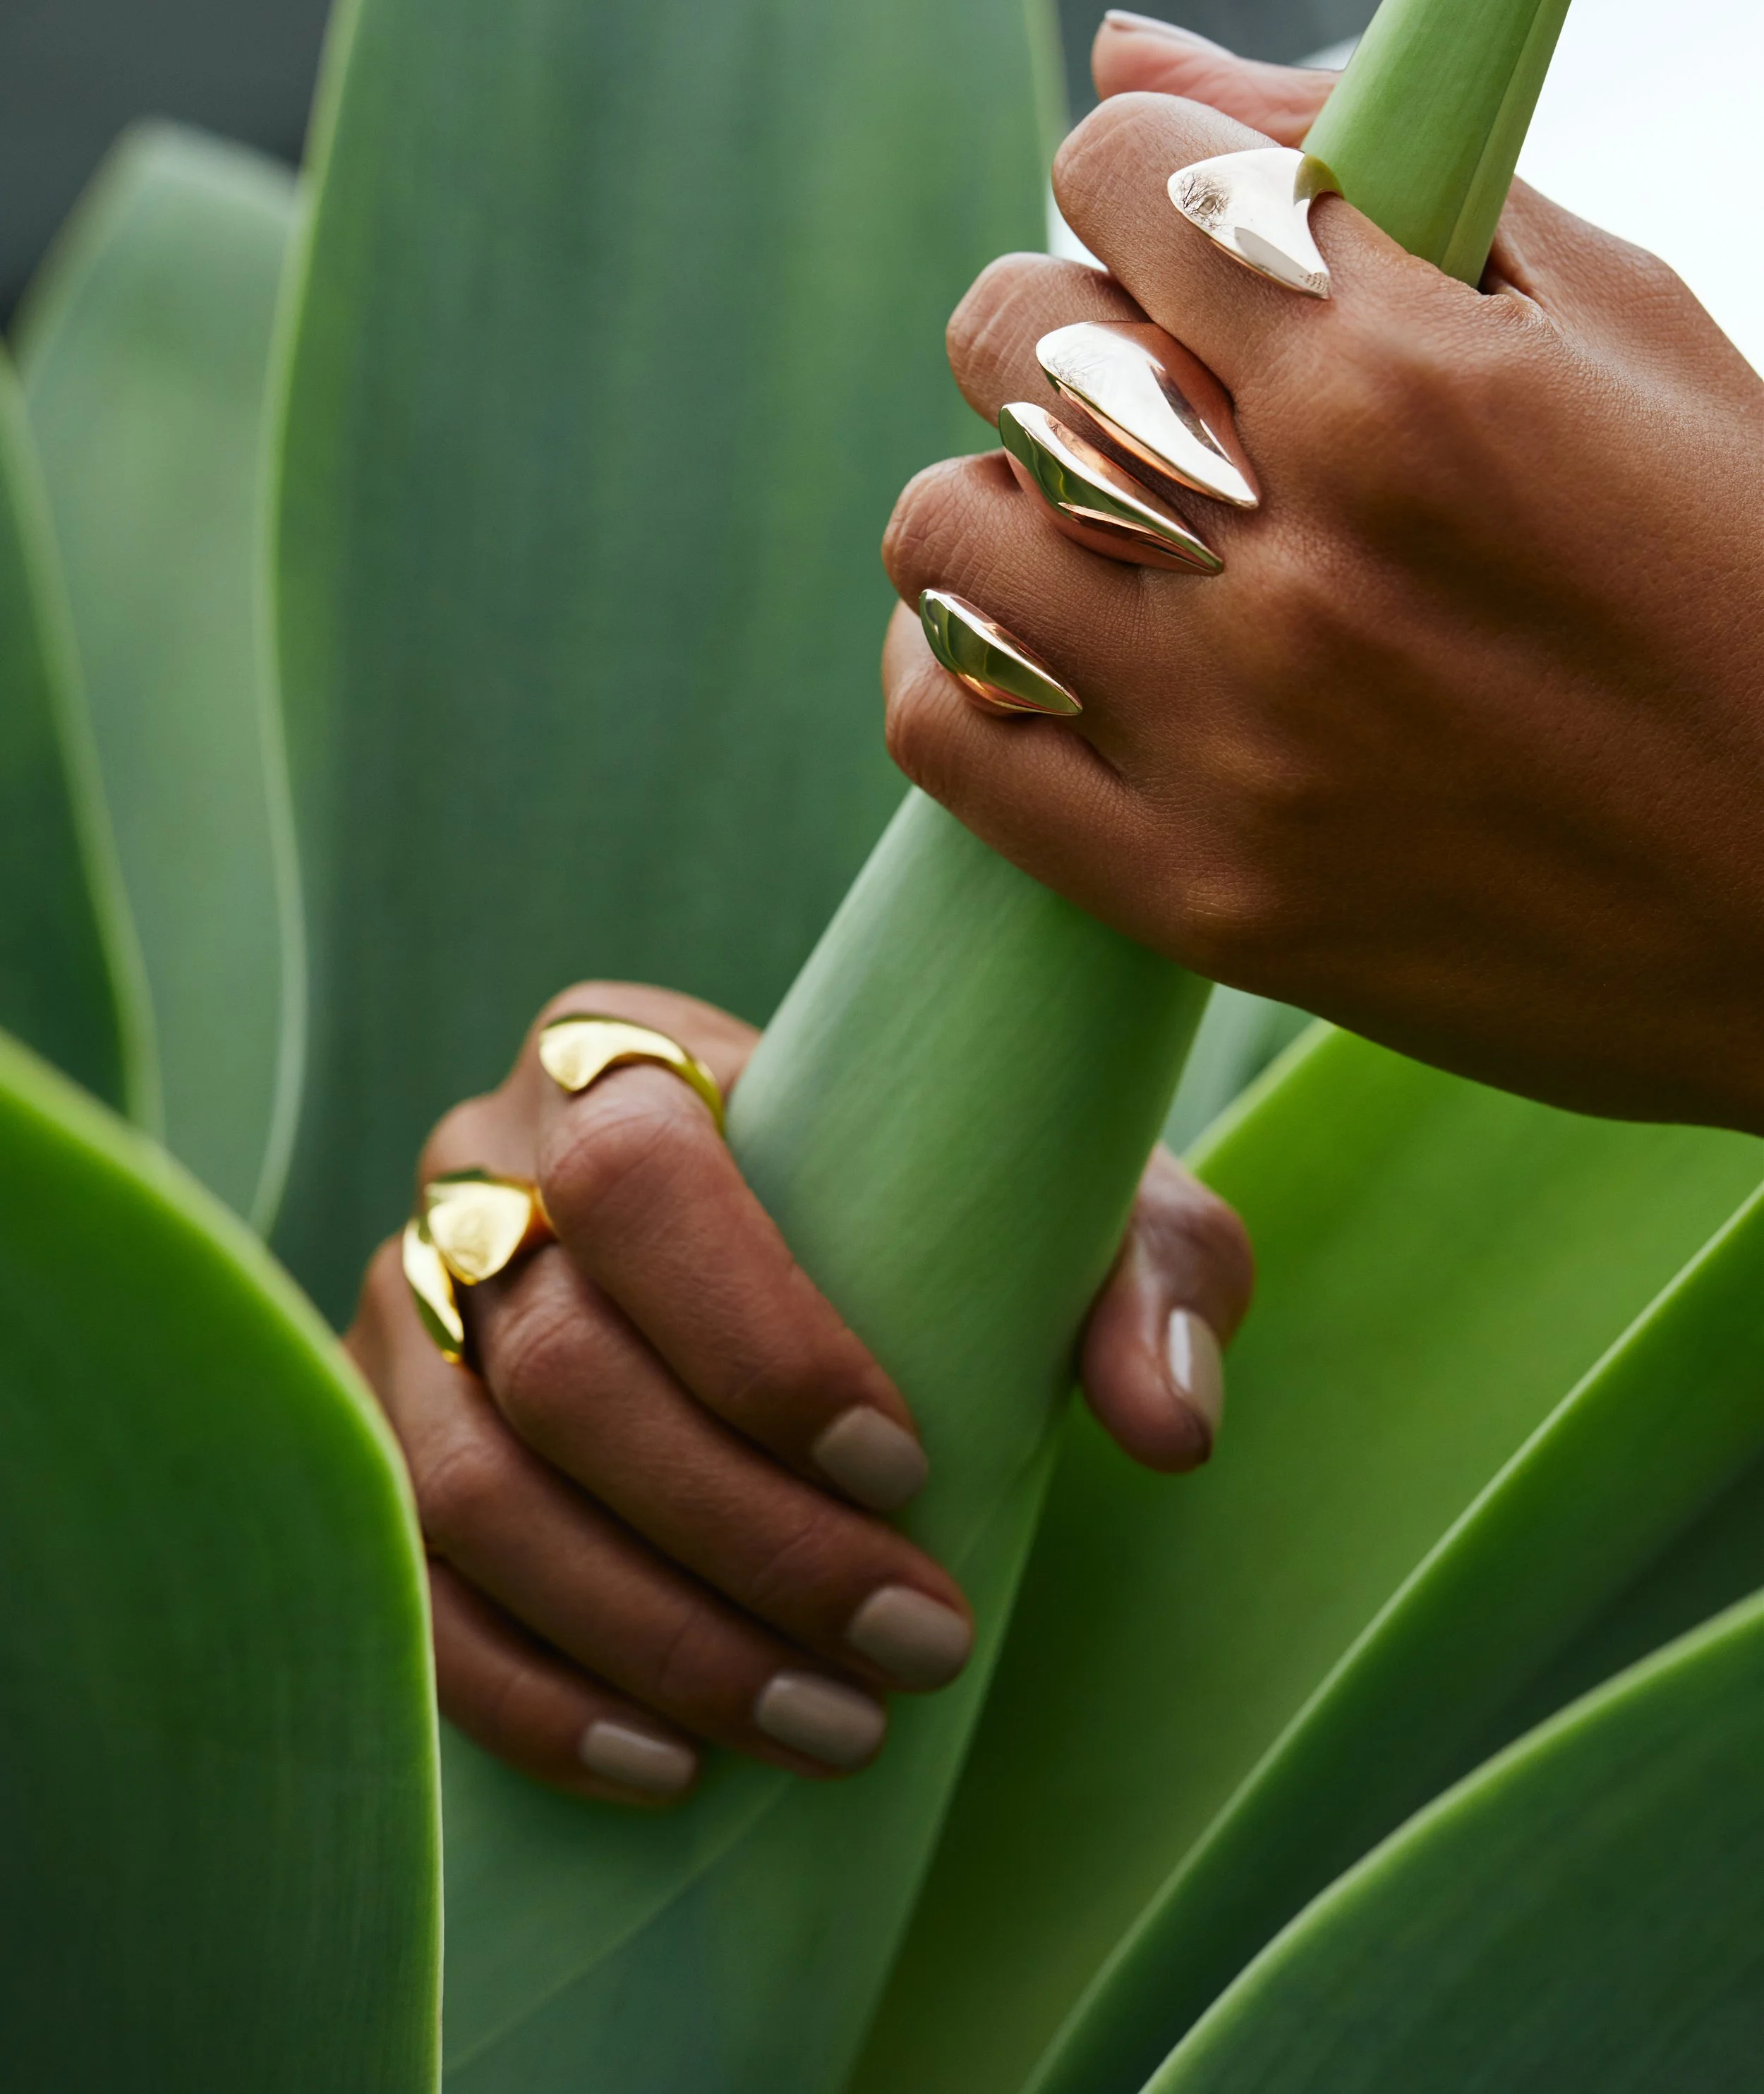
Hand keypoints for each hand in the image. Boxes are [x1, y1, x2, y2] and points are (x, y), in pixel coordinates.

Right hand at [348, 979, 1251, 1805]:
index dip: (753, 1340)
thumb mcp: (1066, 1202)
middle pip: (560, 1364)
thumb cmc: (932, 1208)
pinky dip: (528, 1693)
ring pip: (475, 1490)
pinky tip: (667, 1762)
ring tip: (828, 1728)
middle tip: (912, 1649)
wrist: (804, 1244)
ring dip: (653, 1635)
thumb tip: (1168, 1424)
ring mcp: (409, 1311)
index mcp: (620, 1058)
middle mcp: (481, 1168)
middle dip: (742, 1535)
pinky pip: (417, 1589)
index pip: (640, 1183)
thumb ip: (1146, 1268)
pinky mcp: (384, 1444)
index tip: (906, 1466)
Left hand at [881, 13, 1763, 1134]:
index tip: (1191, 238)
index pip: (1114, 173)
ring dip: (1002, 492)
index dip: (1139, 177)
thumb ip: (1371, 165)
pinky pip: (947, 734)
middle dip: (1061, 319)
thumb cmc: (1759, 580)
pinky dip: (952, 661)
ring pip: (948, 532)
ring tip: (1102, 522)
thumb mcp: (1629, 324)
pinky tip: (1041, 640)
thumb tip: (1124, 48)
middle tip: (1155, 381)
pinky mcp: (1201, 895)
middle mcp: (1300, 557)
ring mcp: (1238, 742)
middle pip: (1006, 337)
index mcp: (1415, 383)